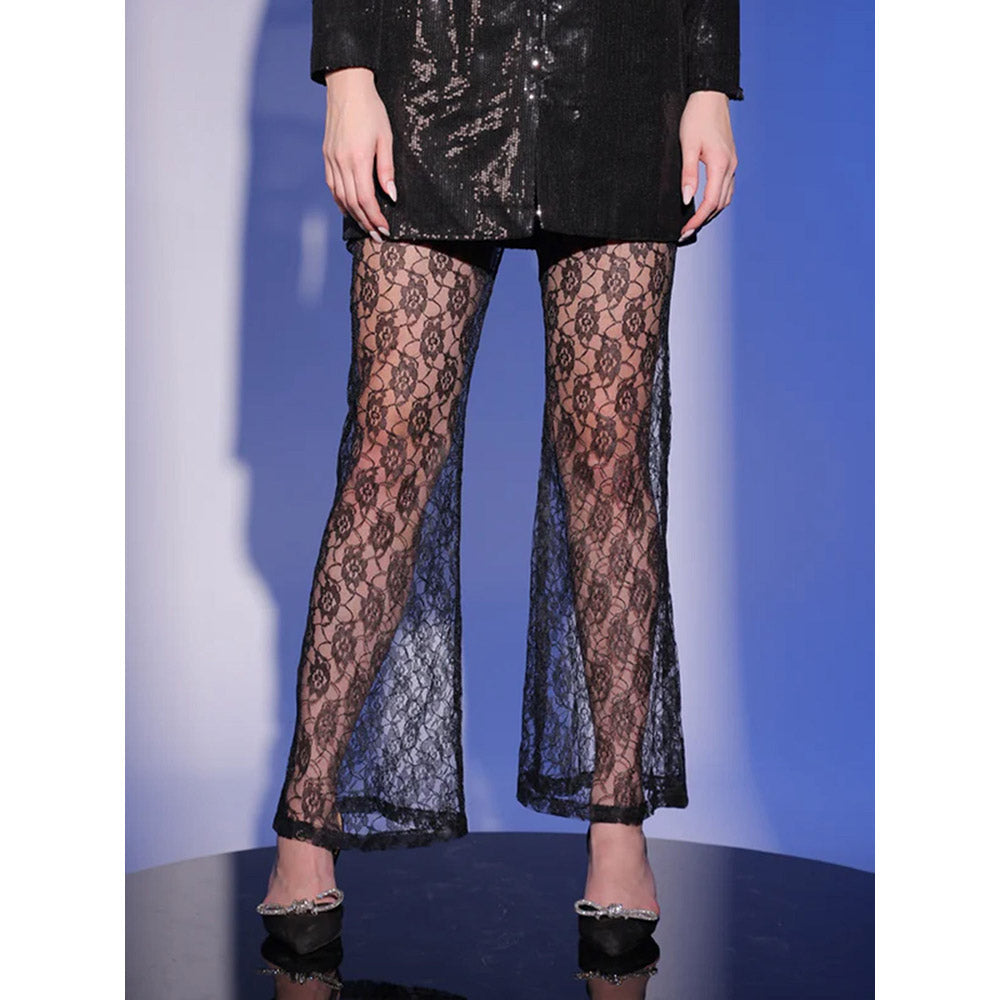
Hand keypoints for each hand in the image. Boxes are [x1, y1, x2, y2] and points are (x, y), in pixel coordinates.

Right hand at [323, 67, 396, 241]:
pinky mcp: (327, 156)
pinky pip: (333, 186)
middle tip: (378, 237)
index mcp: (357, 160)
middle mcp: (341, 163)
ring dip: (354, 215)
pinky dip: (341, 201)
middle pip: (353, 203)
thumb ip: (387, 170)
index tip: (385, 230)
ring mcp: (331, 160)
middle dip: (366, 222)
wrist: (347, 87)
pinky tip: (350, 209)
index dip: (375, 218)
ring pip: (341, 197)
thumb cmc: (372, 111)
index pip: (366, 199)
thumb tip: (391, 197)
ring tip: (366, 227)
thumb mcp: (386, 139)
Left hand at [677, 91, 737, 241]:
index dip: (697, 219)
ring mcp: (733, 163)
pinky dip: (716, 200)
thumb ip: (688, 174)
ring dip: (711, 212)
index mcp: (721, 165)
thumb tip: (687, 199)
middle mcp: (731, 167)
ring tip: (693, 221)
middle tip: (685, 231)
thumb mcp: (687, 146)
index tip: (684, 230)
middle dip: (703, 220)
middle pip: (720, 204)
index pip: (710, 202)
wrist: (710, 96)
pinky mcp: (730, 159)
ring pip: (725, 198)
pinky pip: (726, 187)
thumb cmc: (696, 117)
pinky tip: (704, 204)